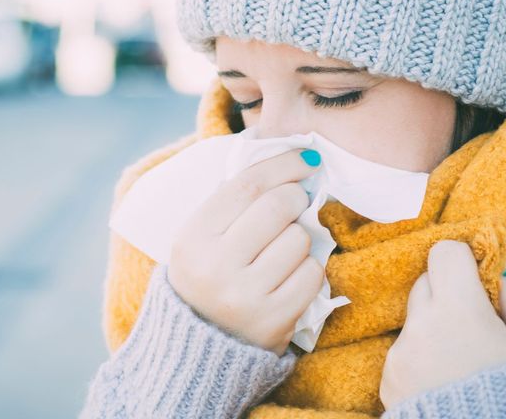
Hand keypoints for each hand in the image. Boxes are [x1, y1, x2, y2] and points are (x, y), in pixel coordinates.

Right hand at [168, 149, 325, 354]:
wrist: (200, 347)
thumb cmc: (208, 277)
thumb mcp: (201, 237)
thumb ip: (234, 201)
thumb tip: (290, 161)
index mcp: (192, 238)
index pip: (247, 184)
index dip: (282, 164)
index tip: (305, 158)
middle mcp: (216, 266)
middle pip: (278, 206)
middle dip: (296, 197)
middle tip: (295, 203)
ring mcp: (245, 296)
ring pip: (299, 239)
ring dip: (300, 238)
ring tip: (280, 252)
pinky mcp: (274, 320)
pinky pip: (312, 274)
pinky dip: (308, 269)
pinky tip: (289, 276)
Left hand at [380, 240, 505, 408]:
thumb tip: (502, 275)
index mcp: (458, 310)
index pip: (444, 252)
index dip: (465, 261)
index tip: (480, 281)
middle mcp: (420, 326)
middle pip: (426, 281)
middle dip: (450, 293)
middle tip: (478, 325)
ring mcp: (399, 356)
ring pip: (415, 319)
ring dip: (436, 327)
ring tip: (465, 363)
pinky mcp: (388, 382)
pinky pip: (404, 351)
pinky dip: (423, 357)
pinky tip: (448, 382)